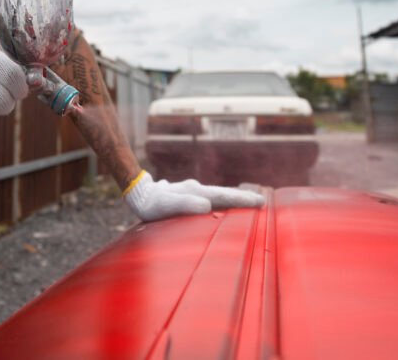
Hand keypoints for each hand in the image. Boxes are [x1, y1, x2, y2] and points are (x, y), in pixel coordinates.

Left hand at [123, 171, 265, 222]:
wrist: (136, 193)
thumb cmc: (150, 203)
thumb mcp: (166, 205)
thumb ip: (185, 204)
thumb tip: (207, 205)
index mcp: (196, 192)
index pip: (224, 196)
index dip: (243, 200)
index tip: (261, 202)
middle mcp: (196, 189)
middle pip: (224, 194)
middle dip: (242, 198)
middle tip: (261, 202)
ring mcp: (191, 191)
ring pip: (216, 195)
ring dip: (231, 200)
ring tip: (246, 204)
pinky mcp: (185, 196)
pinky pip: (207, 199)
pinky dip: (218, 202)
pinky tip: (219, 206)